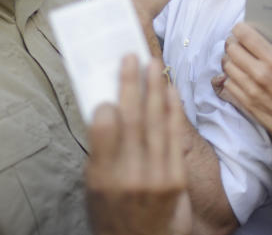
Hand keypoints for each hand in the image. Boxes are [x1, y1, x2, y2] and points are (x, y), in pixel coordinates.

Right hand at [87, 56, 187, 234]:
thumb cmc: (114, 215)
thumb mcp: (95, 189)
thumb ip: (101, 153)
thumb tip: (109, 110)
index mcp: (101, 177)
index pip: (103, 130)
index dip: (108, 104)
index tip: (109, 86)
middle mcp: (127, 175)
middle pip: (131, 118)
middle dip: (132, 84)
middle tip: (132, 57)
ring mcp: (154, 177)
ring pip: (155, 122)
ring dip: (155, 89)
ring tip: (153, 66)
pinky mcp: (175, 180)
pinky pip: (174, 137)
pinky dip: (172, 111)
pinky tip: (171, 92)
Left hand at [212, 10, 271, 141]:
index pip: (245, 36)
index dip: (240, 28)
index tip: (243, 28)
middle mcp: (259, 74)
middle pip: (231, 49)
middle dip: (233, 42)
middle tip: (240, 42)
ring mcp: (250, 90)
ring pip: (227, 66)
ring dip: (230, 58)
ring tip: (238, 56)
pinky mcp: (246, 103)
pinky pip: (228, 84)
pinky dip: (230, 76)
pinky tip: (239, 74)